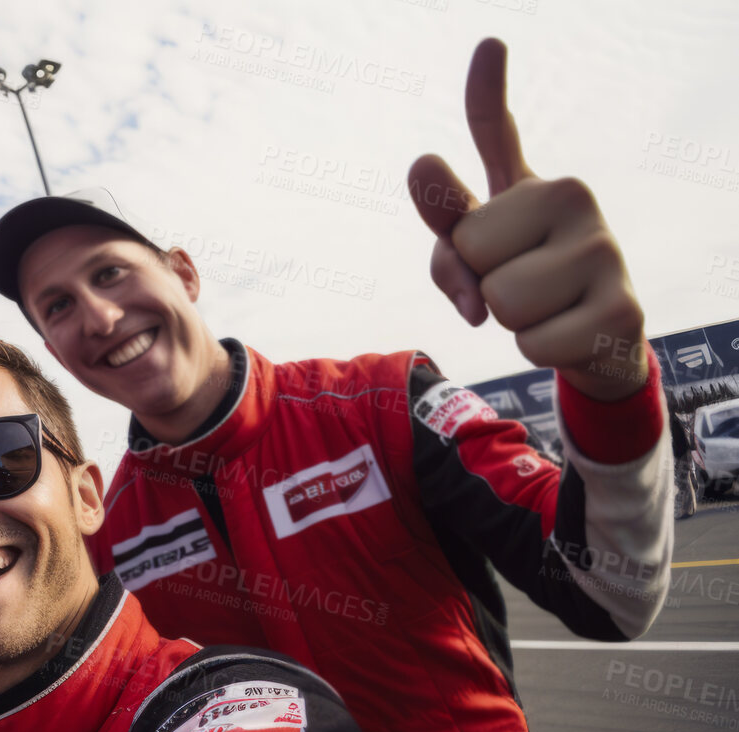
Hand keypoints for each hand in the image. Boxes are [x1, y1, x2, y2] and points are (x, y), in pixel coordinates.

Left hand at [408, 38, 646, 399]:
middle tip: (518, 284)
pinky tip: (568, 333)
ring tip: (544, 309)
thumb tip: (466, 280)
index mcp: (532, 184)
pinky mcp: (622, 306)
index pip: (496, 135)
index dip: (486, 90)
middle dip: (478, 283)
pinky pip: (532, 342)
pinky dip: (537, 350)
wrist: (593, 339)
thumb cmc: (521, 285)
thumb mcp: (469, 266)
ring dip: (509, 321)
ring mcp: (605, 247)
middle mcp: (573, 197)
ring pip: (499, 300)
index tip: (489, 43)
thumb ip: (447, 257)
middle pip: (470, 249)